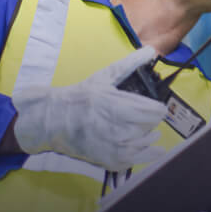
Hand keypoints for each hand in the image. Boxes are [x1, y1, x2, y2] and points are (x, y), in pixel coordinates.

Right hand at [12, 45, 167, 170]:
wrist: (53, 122)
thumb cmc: (80, 98)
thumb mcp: (104, 77)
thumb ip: (129, 64)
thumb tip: (151, 50)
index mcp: (117, 107)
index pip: (156, 112)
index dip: (157, 107)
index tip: (154, 106)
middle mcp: (118, 130)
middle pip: (152, 126)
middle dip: (149, 120)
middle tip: (140, 116)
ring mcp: (115, 148)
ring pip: (148, 142)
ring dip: (148, 135)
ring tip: (140, 129)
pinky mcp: (112, 161)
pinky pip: (140, 159)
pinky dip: (146, 153)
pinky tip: (147, 147)